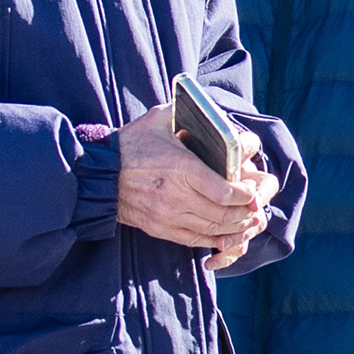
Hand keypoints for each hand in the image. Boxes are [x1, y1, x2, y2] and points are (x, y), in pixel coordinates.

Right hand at [115, 102, 272, 254]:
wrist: (98, 174)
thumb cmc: (131, 144)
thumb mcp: (159, 120)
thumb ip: (188, 113)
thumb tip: (216, 113)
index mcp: (181, 169)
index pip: (225, 191)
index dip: (245, 195)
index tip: (252, 190)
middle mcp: (176, 196)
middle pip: (223, 214)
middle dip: (245, 213)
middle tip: (256, 207)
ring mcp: (167, 216)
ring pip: (212, 229)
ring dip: (235, 228)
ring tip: (246, 220)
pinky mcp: (160, 228)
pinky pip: (195, 240)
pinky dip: (214, 239)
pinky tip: (225, 233)